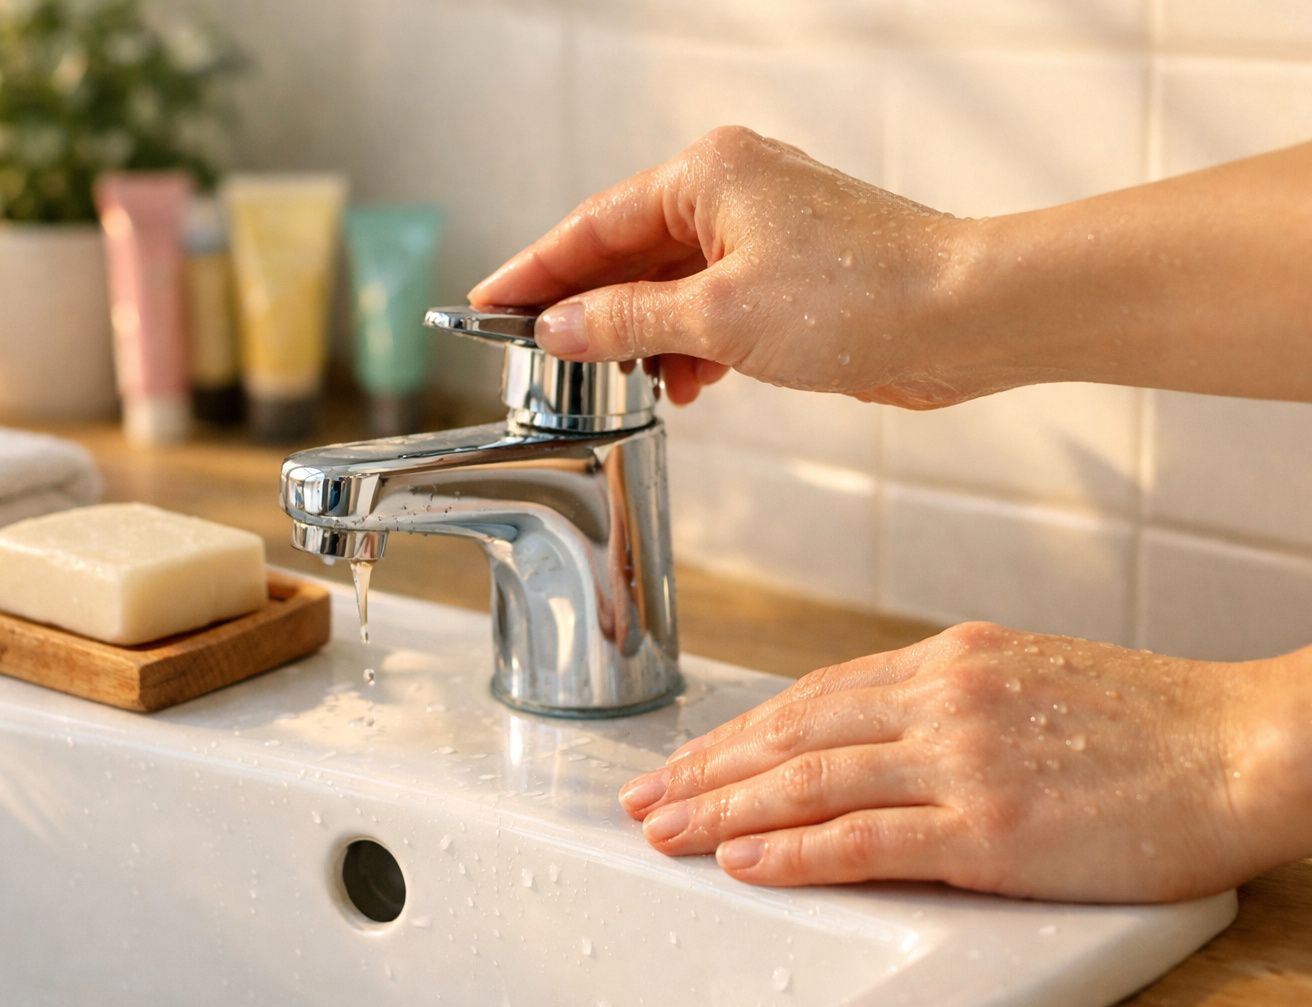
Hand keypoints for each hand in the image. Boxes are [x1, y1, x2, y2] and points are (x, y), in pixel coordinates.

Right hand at [469, 125, 995, 408]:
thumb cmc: (861, 295)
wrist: (965, 317)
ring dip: (643, 337)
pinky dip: (690, 346)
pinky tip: (684, 384)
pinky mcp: (790, 276)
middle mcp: (733, 192)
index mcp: (709, 174)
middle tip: (537, 353)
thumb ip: (627, 320)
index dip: (536, 270)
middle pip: (628, 252)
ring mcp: (764, 233)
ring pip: (671, 285)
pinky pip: (712, 307)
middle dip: (589, 309)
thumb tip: (560, 327)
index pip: (593, 224)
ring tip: (622, 381)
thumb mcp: (719, 317)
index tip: (489, 304)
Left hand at [617, 621, 1311, 901]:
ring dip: (723, 810)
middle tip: (643, 799)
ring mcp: (961, 761)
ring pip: (808, 783)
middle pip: (790, 735)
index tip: (689, 757)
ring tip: (664, 833)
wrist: (1245, 744)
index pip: (812, 697)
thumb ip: (945, 699)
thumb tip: (870, 728)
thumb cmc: (1149, 719)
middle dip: (705, 769)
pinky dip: (793, 851)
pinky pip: (865, 841)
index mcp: (948, 659)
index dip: (739, 731)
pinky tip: (742, 861)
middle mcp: (940, 699)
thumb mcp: (1029, 677)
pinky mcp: (990, 828)